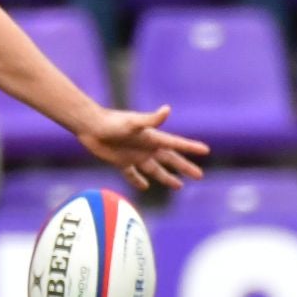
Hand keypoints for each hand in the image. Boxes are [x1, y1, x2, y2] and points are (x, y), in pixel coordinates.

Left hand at [76, 104, 209, 191]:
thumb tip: (167, 109)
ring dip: (166, 177)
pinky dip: (138, 181)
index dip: (191, 147)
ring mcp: (134, 155)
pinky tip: (145, 186)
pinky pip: (132, 175)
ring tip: (179, 186)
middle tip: (200, 175)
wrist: (91, 126)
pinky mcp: (121, 162)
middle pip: (170, 159)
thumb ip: (151, 119)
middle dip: (185, 167)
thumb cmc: (112, 122)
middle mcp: (146, 147)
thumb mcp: (133, 122)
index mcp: (152, 138)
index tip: (206, 150)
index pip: (176, 144)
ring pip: (155, 169)